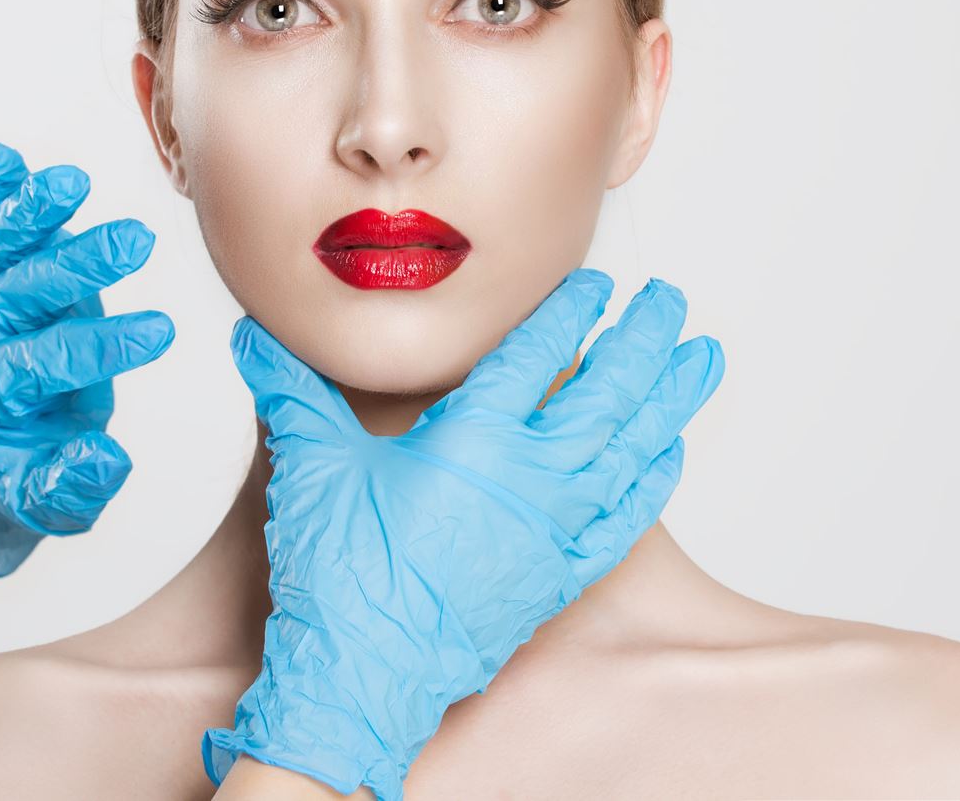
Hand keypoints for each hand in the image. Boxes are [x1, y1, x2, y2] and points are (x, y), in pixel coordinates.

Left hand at [0, 141, 174, 575]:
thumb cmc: (18, 479)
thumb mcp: (43, 505)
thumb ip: (69, 488)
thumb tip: (101, 458)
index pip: (42, 363)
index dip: (99, 346)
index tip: (160, 331)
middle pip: (21, 296)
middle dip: (75, 267)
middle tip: (135, 242)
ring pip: (1, 254)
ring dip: (30, 215)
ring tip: (68, 182)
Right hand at [201, 268, 723, 800]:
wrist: (363, 677)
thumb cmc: (342, 574)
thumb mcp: (312, 467)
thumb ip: (291, 392)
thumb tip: (255, 338)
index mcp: (474, 438)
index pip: (536, 353)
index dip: (568, 310)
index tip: (593, 282)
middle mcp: (529, 478)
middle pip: (606, 391)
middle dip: (642, 338)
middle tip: (668, 299)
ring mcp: (554, 530)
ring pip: (631, 448)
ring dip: (671, 396)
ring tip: (704, 354)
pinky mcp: (560, 577)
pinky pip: (627, 521)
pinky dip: (654, 480)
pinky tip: (672, 450)